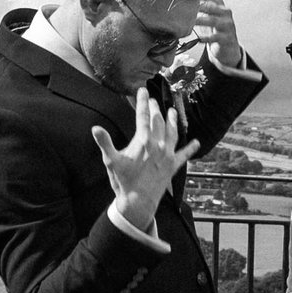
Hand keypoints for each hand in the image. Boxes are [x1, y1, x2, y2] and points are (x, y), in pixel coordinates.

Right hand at [90, 87, 198, 232]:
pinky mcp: (173, 166)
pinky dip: (190, 148)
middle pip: (158, 121)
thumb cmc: (123, 181)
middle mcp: (158, 145)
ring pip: (173, 133)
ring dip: (173, 121)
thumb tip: (95, 128)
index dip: (142, 102)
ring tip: (172, 112)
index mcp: (143, 141)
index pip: (142, 116)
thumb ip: (105, 143)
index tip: (142, 90)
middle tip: (153, 100)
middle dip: (156, 109)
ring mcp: (167, 155)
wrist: (138, 202)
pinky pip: (184, 154)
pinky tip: (196, 143)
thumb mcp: (111, 161)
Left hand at [192, 0, 241, 68]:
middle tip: (188, 7)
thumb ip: (204, 10)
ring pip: (213, 21)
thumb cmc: (217, 32)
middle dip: (200, 7)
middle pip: (212, 7)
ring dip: (201, 20)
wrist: (228, 51)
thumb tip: (187, 2)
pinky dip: (207, 37)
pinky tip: (199, 38)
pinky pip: (216, 37)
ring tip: (192, 22)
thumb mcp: (211, 19)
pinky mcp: (227, 38)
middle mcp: (226, 15)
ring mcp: (228, 26)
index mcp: (222, 9)